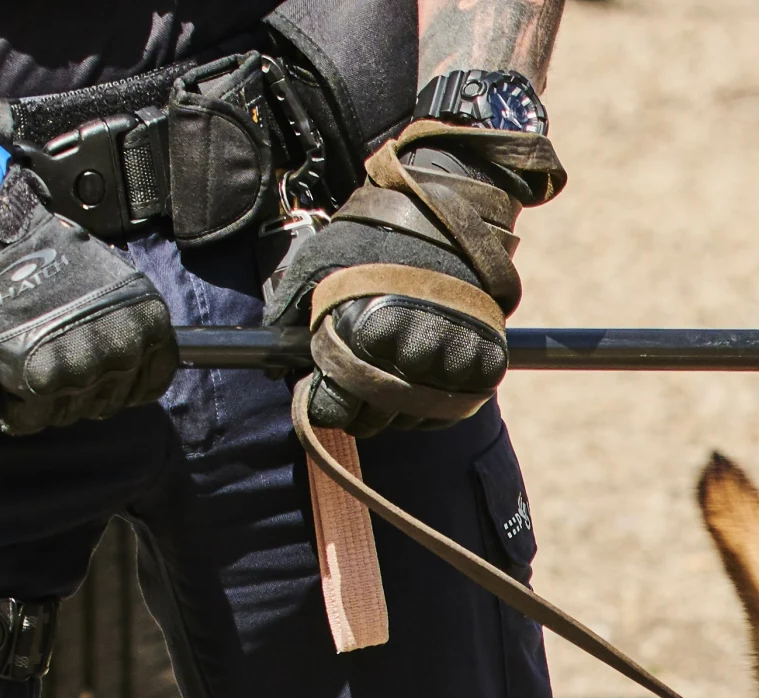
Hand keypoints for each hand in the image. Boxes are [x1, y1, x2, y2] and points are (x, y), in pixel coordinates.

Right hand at [0, 166, 177, 433]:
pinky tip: (7, 393)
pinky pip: (30, 418)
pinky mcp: (41, 381)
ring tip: (30, 373)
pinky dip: (16, 412)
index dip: (123, 387)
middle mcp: (123, 350)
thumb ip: (126, 325)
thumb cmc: (52, 255)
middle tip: (56, 371)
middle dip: (82, 393)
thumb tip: (131, 358)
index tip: (102, 381)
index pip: (151, 386)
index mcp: (148, 324)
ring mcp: (84, 368)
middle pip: (108, 402)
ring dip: (50, 402)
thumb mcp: (113, 284)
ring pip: (70, 413)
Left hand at [267, 120, 562, 435]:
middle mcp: (409, 355)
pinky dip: (440, 401)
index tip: (328, 391)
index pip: (334, 410)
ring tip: (396, 371)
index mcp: (364, 334)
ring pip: (416, 417)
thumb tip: (274, 357)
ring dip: (403, 407)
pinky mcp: (484, 362)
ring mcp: (451, 361)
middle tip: (362, 382)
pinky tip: (426, 375)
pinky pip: (455, 407)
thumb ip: (293, 311)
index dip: (326, 403)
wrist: (443, 215)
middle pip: (376, 421)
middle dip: (363, 408)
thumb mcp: (318, 265)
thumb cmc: (373, 239)